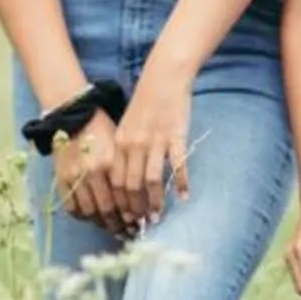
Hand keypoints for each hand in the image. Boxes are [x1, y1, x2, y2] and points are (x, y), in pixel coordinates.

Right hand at [56, 113, 143, 237]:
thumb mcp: (120, 145)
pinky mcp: (61, 179)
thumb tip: (140, 197)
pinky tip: (93, 218)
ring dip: (103, 224)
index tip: (141, 221)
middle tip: (129, 231)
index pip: (124, 198)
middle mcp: (92, 172)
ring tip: (113, 228)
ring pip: (90, 212)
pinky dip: (83, 216)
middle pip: (108, 210)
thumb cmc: (103, 128)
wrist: (74, 115)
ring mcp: (74, 177)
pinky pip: (72, 207)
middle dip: (121, 224)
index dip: (134, 214)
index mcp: (110, 162)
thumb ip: (128, 170)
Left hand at [111, 76, 192, 227]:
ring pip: (152, 180)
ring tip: (158, 215)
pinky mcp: (175, 136)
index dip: (119, 202)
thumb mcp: (126, 126)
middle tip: (141, 222)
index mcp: (119, 142)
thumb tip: (124, 180)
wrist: (163, 77)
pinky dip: (181, 183)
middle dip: (136, 208)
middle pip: (131, 185)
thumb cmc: (145, 103)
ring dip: (155, 201)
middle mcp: (134, 144)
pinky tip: (185, 195)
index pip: (115, 181)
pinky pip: (178, 166)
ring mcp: (155, 141)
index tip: (125, 216)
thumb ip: (124, 151)